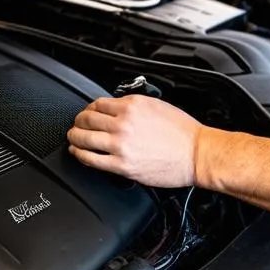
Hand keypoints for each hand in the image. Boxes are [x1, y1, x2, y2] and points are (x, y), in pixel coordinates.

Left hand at [67, 95, 201, 186]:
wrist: (196, 154)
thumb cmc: (183, 133)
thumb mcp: (157, 105)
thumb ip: (133, 105)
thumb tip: (115, 108)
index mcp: (132, 106)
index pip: (97, 104)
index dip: (88, 108)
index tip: (87, 113)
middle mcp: (123, 124)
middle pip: (86, 119)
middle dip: (78, 122)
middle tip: (77, 125)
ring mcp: (120, 146)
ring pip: (84, 138)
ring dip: (74, 137)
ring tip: (73, 138)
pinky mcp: (122, 166)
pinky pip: (91, 159)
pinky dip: (80, 155)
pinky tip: (78, 153)